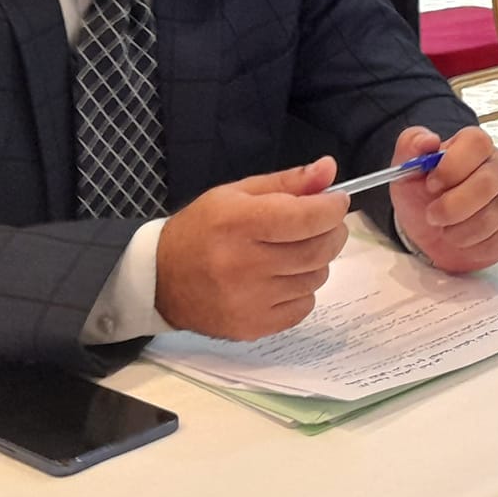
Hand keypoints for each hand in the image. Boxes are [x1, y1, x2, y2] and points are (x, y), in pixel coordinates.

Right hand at [155, 156, 347, 339]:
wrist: (160, 280)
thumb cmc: (202, 230)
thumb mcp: (236, 194)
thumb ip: (288, 182)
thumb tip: (330, 169)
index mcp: (238, 223)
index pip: (306, 218)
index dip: (332, 208)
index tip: (337, 201)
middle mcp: (243, 264)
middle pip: (318, 250)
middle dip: (332, 232)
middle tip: (325, 225)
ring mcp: (249, 301)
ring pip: (315, 278)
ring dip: (316, 262)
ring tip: (293, 252)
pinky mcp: (253, 327)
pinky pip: (304, 306)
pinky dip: (302, 290)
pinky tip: (281, 279)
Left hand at [388, 125, 497, 273]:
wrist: (434, 228)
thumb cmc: (423, 195)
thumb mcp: (406, 169)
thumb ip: (410, 146)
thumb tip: (429, 140)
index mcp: (474, 145)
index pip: (476, 143)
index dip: (452, 167)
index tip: (431, 186)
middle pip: (487, 182)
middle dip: (453, 207)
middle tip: (433, 217)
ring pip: (495, 215)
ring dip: (461, 232)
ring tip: (447, 232)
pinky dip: (479, 248)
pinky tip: (467, 242)